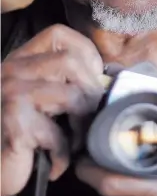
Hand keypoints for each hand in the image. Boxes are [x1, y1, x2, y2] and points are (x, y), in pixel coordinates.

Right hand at [1, 24, 103, 195]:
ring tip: (76, 139)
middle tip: (90, 115)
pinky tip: (57, 162)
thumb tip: (107, 76)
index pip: (57, 34)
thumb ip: (65, 79)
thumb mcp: (43, 97)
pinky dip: (63, 151)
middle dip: (90, 91)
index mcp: (20, 60)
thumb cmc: (24, 137)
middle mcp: (10, 70)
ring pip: (70, 95)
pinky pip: (56, 131)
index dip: (85, 53)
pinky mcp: (13, 121)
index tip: (93, 78)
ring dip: (81, 122)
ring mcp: (9, 93)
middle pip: (70, 61)